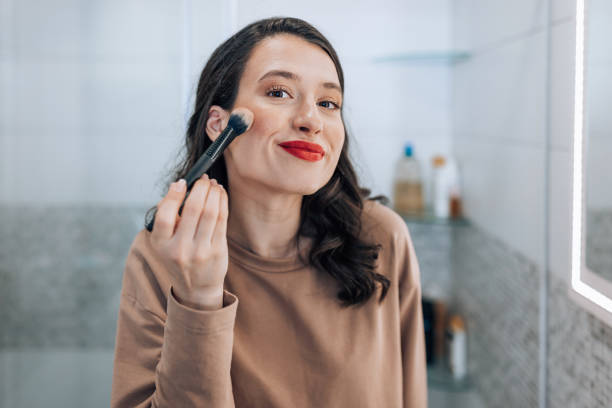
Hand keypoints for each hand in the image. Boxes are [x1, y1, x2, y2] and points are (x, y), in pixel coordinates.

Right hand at [149, 174, 228, 309]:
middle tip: (203, 179)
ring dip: (213, 192)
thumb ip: (166, 218)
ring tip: (213, 184)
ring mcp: (200, 251)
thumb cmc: (179, 258)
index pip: (164, 215)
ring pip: (210, 212)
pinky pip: (221, 220)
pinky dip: (222, 202)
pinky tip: (220, 194)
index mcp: (161, 245)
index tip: (182, 182)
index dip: (173, 194)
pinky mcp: (217, 251)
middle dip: (200, 188)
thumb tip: (178, 186)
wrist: (196, 289)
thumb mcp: (163, 243)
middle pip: (192, 209)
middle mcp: (179, 249)